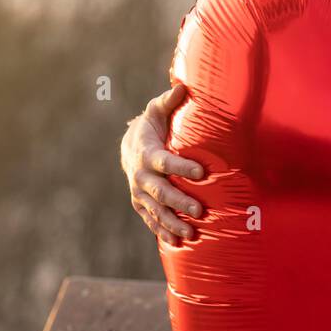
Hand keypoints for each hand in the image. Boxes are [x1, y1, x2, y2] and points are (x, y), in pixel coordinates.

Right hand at [121, 84, 204, 244]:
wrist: (129, 146)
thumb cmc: (152, 126)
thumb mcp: (157, 111)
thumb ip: (170, 101)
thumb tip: (184, 87)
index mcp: (147, 153)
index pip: (165, 162)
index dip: (182, 167)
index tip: (202, 172)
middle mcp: (140, 176)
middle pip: (160, 192)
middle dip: (179, 202)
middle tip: (200, 210)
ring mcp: (139, 193)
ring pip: (155, 211)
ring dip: (172, 223)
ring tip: (192, 234)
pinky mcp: (141, 204)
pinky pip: (151, 220)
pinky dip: (162, 232)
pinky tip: (177, 243)